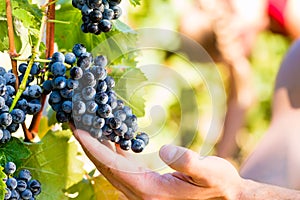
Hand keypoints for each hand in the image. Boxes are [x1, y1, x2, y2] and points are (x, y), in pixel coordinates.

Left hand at [73, 129, 242, 199]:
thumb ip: (189, 163)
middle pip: (105, 167)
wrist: (225, 197)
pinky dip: (112, 150)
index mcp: (151, 191)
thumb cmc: (220, 186)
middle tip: (75, 120)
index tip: (77, 127)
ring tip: (87, 124)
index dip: (93, 146)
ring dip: (98, 146)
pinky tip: (110, 135)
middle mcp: (141, 193)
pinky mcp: (146, 183)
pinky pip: (122, 166)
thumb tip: (165, 151)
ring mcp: (142, 189)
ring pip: (111, 167)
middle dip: (88, 144)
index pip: (113, 166)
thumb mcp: (210, 172)